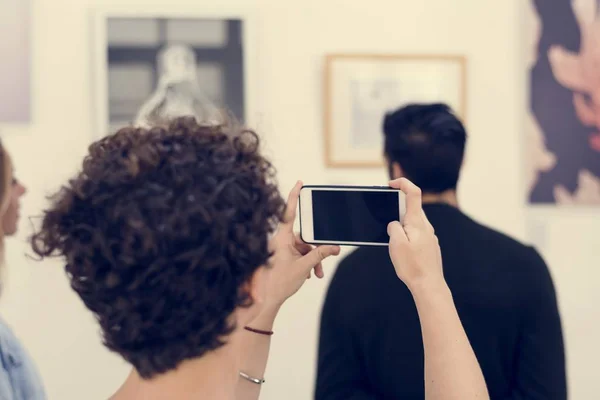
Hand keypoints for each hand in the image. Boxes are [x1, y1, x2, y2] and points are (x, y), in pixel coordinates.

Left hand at [265, 181, 339, 308]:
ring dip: (313, 260)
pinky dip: (307, 263)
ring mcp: (282, 249)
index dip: (294, 197)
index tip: (300, 183)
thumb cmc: (278, 283)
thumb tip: (333, 247)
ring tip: (317, 274)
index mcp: (281, 238)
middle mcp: (281, 240)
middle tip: (329, 256)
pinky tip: (309, 275)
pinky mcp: (284, 256)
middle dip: (316, 249)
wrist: (267, 300)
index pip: (288, 213)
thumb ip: (319, 255)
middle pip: (305, 237)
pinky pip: (300, 255)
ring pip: (304, 248)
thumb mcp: (303, 267)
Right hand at [387, 178, 443, 292]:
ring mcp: (429, 236)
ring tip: (393, 240)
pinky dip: (407, 234)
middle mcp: (426, 226)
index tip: (391, 184)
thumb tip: (394, 223)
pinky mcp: (429, 245)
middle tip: (385, 218)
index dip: (402, 183)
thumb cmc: (412, 266)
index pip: (413, 193)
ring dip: (401, 224)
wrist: (429, 285)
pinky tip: (402, 250)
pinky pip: (416, 233)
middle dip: (397, 208)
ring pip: (413, 221)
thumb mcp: (396, 244)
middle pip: (412, 207)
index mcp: (417, 222)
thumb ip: (393, 227)